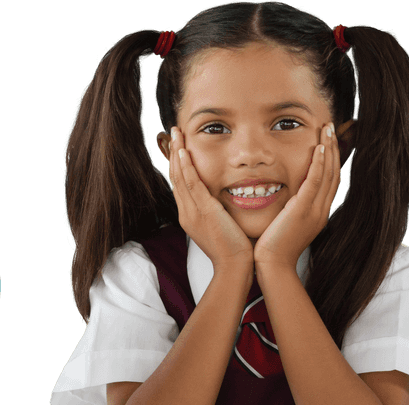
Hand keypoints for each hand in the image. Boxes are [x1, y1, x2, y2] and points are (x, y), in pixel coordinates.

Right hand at [168, 127, 253, 272]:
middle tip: (174, 132)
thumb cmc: (234, 249)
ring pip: (180, 176)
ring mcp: (192, 212)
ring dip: (178, 153)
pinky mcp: (204, 211)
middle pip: (175, 176)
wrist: (235, 267)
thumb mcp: (221, 226)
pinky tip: (184, 152)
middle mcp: (186, 212)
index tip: (179, 146)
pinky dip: (186, 167)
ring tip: (176, 133)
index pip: (180, 184)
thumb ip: (218, 211)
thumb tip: (223, 199)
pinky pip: (191, 184)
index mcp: (189, 216)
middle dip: (174, 152)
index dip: (178, 163)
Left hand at [254, 122, 340, 270]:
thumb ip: (291, 209)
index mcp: (318, 213)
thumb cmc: (273, 248)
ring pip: (328, 173)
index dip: (331, 159)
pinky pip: (315, 182)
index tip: (328, 140)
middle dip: (333, 148)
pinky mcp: (303, 210)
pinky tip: (319, 148)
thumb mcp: (287, 224)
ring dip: (328, 149)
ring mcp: (315, 210)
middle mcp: (321, 210)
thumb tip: (287, 198)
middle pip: (334, 173)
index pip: (330, 180)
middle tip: (331, 127)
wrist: (272, 266)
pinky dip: (319, 163)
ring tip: (328, 128)